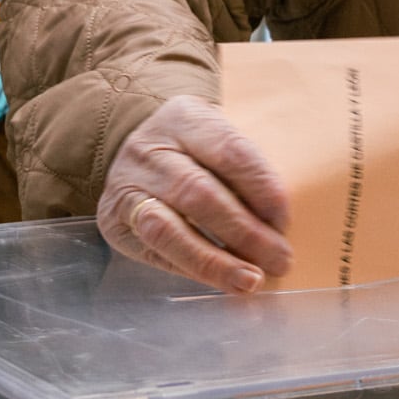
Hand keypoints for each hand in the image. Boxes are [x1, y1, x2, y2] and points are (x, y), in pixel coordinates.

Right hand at [97, 96, 294, 294]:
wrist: (140, 154)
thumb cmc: (195, 152)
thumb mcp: (218, 140)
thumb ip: (245, 171)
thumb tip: (279, 227)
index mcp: (184, 118)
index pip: (230, 151)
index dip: (261, 189)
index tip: (284, 221)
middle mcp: (148, 148)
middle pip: (199, 193)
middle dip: (245, 233)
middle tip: (279, 259)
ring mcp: (126, 185)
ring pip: (168, 229)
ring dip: (215, 261)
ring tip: (250, 280)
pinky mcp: (114, 220)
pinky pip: (155, 251)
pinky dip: (192, 269)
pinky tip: (221, 280)